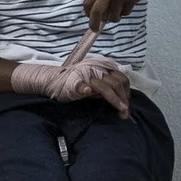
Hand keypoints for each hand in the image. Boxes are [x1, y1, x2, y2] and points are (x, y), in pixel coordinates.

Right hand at [10, 56, 133, 114]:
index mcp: (103, 67)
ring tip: (120, 110)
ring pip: (106, 86)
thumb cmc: (76, 84)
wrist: (54, 82)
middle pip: (117, 83)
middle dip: (124, 99)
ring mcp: (85, 75)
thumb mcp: (96, 83)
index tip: (127, 106)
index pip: (122, 78)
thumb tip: (124, 99)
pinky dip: (85, 89)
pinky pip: (81, 85)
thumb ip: (108, 87)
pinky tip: (87, 92)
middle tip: (125, 113)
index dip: (127, 93)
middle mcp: (96, 68)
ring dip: (115, 99)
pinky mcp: (74, 83)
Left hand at [85, 0, 157, 26]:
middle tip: (95, 29)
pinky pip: (125, 13)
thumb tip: (97, 10)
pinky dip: (125, 11)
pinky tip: (128, 1)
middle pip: (96, 12)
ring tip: (118, 7)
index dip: (87, 14)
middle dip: (94, 23)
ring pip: (113, 16)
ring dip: (114, 16)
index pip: (87, 3)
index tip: (90, 18)